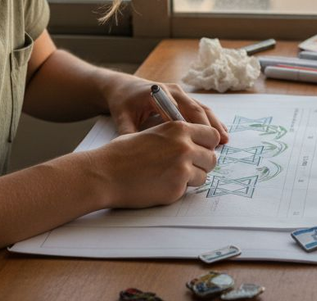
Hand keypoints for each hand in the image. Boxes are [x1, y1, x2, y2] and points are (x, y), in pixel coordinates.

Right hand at [88, 121, 220, 208]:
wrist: (104, 173)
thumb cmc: (122, 154)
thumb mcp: (153, 134)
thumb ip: (176, 137)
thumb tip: (194, 144)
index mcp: (179, 128)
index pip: (211, 134)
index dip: (207, 144)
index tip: (202, 151)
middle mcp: (184, 146)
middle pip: (212, 157)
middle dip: (202, 164)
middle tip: (188, 168)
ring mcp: (182, 167)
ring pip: (204, 175)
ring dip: (193, 178)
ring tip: (171, 177)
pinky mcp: (177, 187)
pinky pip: (189, 189)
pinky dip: (178, 189)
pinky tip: (161, 185)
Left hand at [105, 79, 228, 144]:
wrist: (123, 87)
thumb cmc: (123, 102)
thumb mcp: (121, 117)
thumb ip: (129, 133)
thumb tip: (136, 152)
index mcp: (159, 93)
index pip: (180, 111)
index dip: (192, 127)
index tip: (200, 144)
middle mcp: (173, 91)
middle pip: (196, 108)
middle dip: (208, 127)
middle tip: (217, 145)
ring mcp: (180, 93)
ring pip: (202, 108)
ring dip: (214, 123)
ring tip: (225, 140)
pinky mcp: (183, 98)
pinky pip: (200, 109)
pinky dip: (210, 121)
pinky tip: (220, 133)